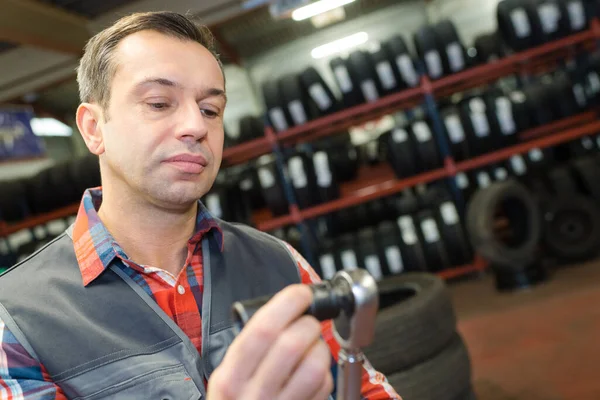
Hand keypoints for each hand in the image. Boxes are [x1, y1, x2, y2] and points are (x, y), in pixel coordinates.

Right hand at [207, 284, 333, 399]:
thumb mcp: (229, 378)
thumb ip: (250, 349)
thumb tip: (285, 310)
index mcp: (231, 378)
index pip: (262, 330)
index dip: (287, 304)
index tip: (300, 293)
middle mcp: (254, 395)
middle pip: (293, 343)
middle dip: (308, 322)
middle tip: (307, 320)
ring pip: (315, 365)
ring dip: (320, 346)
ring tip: (312, 346)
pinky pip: (324, 387)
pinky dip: (324, 372)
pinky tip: (312, 372)